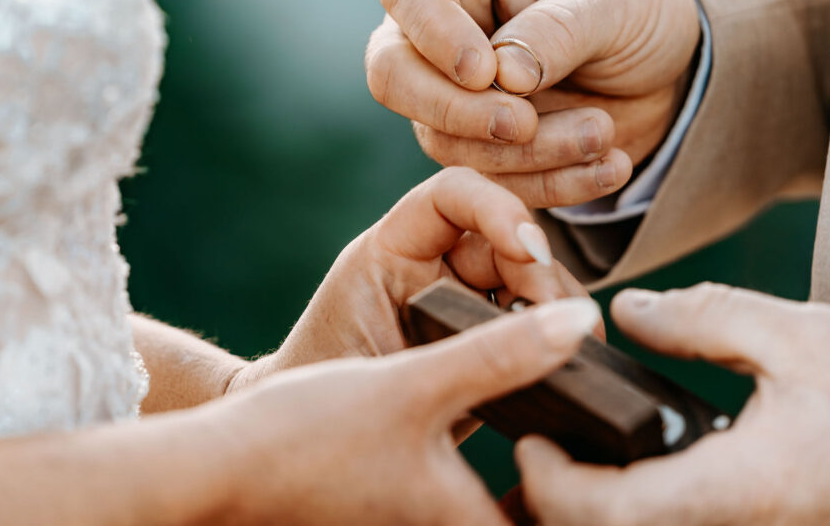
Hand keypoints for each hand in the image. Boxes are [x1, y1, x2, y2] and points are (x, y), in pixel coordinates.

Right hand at [212, 297, 601, 524]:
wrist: (220, 469)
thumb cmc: (307, 438)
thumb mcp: (414, 384)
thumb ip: (499, 353)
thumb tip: (580, 324)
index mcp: (467, 525)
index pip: (560, 516)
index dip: (590, 485)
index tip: (610, 441)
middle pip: (534, 513)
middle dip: (560, 477)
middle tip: (583, 419)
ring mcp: (421, 525)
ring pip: (499, 505)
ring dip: (528, 471)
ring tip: (546, 409)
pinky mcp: (404, 513)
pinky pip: (467, 499)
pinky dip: (490, 473)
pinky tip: (483, 417)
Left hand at [230, 167, 592, 389]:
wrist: (307, 445)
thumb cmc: (329, 395)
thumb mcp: (386, 369)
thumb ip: (457, 353)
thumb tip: (547, 337)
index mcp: (393, 249)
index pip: (451, 195)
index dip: (498, 209)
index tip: (529, 253)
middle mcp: (435, 262)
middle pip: (508, 240)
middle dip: (543, 276)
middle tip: (562, 325)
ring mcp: (466, 296)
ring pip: (535, 279)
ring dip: (561, 308)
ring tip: (576, 350)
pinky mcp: (489, 334)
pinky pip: (538, 319)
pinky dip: (561, 335)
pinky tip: (574, 362)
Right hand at [365, 0, 701, 206]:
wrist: (671, 67)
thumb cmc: (634, 7)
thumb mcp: (611, 3)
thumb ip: (556, 32)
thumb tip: (502, 77)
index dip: (434, 33)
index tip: (485, 71)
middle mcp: (439, 34)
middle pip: (394, 77)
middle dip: (457, 113)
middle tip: (523, 124)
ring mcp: (453, 98)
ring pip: (444, 141)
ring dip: (525, 153)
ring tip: (602, 134)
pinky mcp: (483, 151)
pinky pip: (491, 183)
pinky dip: (550, 184)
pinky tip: (609, 167)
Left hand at [516, 283, 829, 525]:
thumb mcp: (791, 334)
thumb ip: (697, 319)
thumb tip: (625, 312)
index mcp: (742, 486)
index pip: (611, 512)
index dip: (552, 483)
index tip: (528, 439)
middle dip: (557, 507)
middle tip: (533, 451)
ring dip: (591, 513)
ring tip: (565, 461)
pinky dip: (630, 513)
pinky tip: (622, 475)